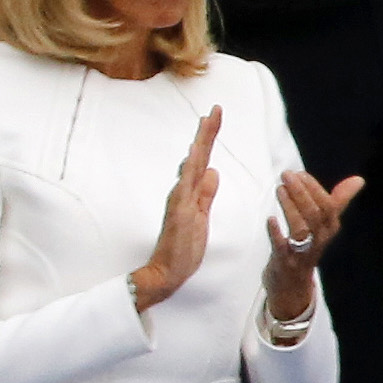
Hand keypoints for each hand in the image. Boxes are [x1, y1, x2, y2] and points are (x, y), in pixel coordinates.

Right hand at [132, 108, 221, 311]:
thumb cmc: (182, 251)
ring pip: (194, 165)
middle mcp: (183, 193)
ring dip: (202, 143)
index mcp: (190, 195)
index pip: (202, 162)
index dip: (208, 141)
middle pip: (198, 157)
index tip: (214, 120)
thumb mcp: (202, 219)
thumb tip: (213, 173)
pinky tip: (198, 152)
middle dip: (207, 133)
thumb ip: (206, 196)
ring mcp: (180, 200)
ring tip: (209, 120)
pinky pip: (189, 184)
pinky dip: (193, 167)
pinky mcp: (180, 211)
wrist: (166, 273)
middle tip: (215, 110)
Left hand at [265, 168, 362, 324]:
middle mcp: (319, 239)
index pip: (327, 206)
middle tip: (287, 175)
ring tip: (279, 189)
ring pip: (301, 229)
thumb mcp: (324, 225)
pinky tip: (270, 219)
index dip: (314, 188)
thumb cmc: (307, 247)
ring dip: (290, 207)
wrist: (292, 284)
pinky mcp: (285, 262)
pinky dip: (276, 233)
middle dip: (302, 193)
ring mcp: (302, 252)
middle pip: (315, 215)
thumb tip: (358, 179)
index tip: (300, 174)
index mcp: (329, 228)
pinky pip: (282, 248)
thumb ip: (338, 201)